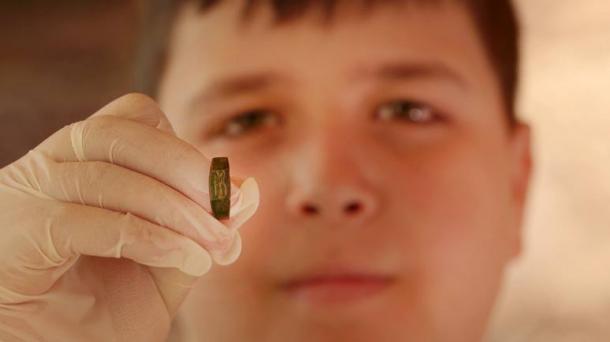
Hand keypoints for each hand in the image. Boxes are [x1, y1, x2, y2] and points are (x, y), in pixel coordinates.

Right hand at [0, 93, 259, 340]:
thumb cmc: (103, 312)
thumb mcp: (166, 262)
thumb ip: (201, 225)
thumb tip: (248, 191)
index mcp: (79, 163)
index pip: (131, 119)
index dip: (182, 146)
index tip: (222, 188)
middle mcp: (45, 169)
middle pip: (119, 134)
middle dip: (187, 167)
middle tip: (233, 204)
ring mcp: (23, 198)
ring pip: (109, 177)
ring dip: (177, 211)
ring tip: (217, 244)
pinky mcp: (15, 236)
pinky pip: (89, 223)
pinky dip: (150, 239)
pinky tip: (187, 260)